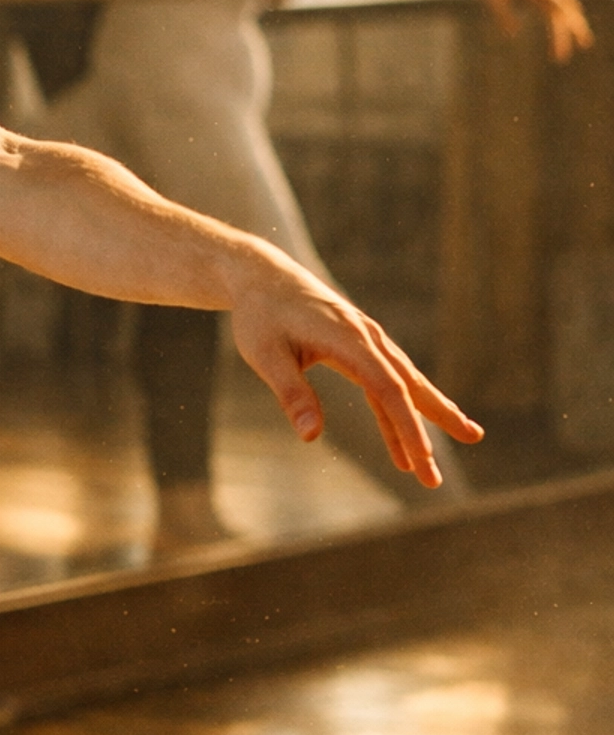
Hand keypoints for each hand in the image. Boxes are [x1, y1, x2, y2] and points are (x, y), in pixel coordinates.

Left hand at [224, 248, 481, 485]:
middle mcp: (366, 337)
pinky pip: (384, 383)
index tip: (422, 458)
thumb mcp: (265, 355)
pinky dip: (395, 412)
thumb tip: (311, 437)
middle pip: (409, 383)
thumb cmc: (260, 314)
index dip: (406, 425)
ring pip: (403, 383)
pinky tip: (401, 442)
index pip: (387, 388)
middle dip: (440, 416)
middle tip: (474, 438)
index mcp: (348, 339)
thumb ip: (291, 393)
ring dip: (424, 418)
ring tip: (446, 453)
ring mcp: (366, 340)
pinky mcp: (359, 345)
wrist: (261, 275)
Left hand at [475, 0, 592, 62]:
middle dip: (576, 25)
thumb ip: (502, 14)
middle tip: (585, 45)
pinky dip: (560, 21)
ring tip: (563, 51)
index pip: (560, 6)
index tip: (576, 38)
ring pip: (562, 9)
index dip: (570, 22)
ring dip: (567, 27)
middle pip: (567, 7)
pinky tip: (560, 36)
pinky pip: (554, 8)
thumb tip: (514, 35)